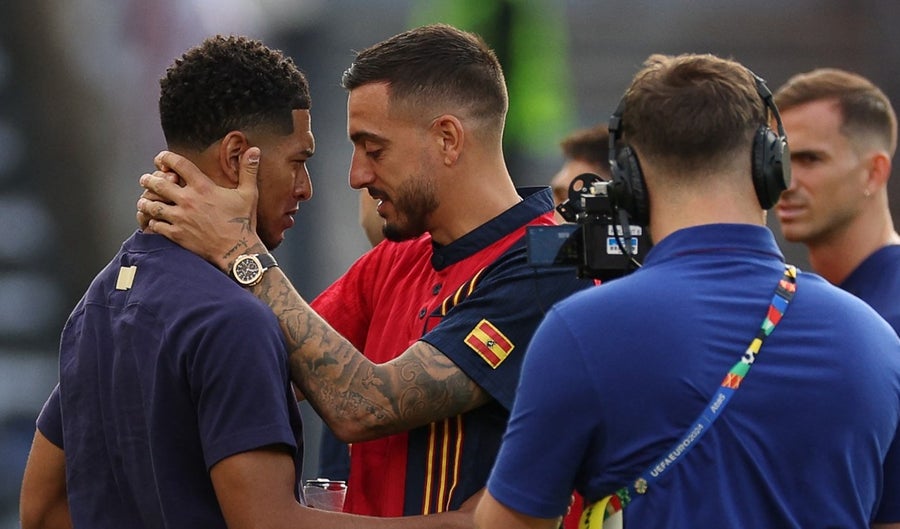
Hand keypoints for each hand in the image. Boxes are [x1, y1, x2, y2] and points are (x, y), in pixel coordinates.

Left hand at [136, 148, 264, 271]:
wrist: (238, 251)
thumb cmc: (243, 222)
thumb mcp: (249, 193)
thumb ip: (249, 170)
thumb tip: (255, 150)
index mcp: (203, 187)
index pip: (178, 164)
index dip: (166, 157)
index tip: (161, 158)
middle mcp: (188, 200)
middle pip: (158, 183)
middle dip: (148, 179)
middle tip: (145, 179)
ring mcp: (180, 218)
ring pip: (152, 205)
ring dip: (146, 201)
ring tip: (145, 200)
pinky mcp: (177, 234)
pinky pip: (155, 226)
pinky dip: (151, 222)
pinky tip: (153, 221)